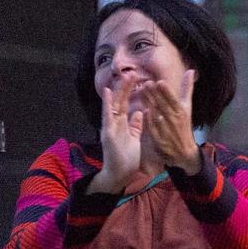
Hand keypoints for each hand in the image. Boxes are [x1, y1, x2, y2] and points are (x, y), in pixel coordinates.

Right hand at [90, 75, 144, 193]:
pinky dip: (108, 104)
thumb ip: (136, 125)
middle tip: (132, 73)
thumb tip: (140, 112)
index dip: (131, 92)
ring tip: (123, 77)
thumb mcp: (134, 138)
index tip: (138, 80)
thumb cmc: (126, 159)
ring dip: (118, 91)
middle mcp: (114, 123)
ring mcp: (110, 127)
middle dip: (125, 88)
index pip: (126, 104)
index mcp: (122, 124)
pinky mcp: (108, 133)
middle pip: (120, 102)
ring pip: (114, 105)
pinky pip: (108, 116)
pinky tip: (108, 92)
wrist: (119, 175)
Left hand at [138, 69, 201, 174]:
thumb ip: (187, 89)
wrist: (185, 152)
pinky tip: (144, 112)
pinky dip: (150, 121)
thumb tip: (191, 71)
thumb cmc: (184, 125)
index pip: (173, 100)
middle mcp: (175, 120)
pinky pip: (154, 129)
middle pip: (164, 106)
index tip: (159, 82)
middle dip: (155, 95)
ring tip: (141, 92)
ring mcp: (168, 130)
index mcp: (182, 111)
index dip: (167, 92)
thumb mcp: (187, 107)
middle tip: (146, 83)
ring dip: (150, 104)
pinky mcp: (161, 140)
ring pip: (158, 115)